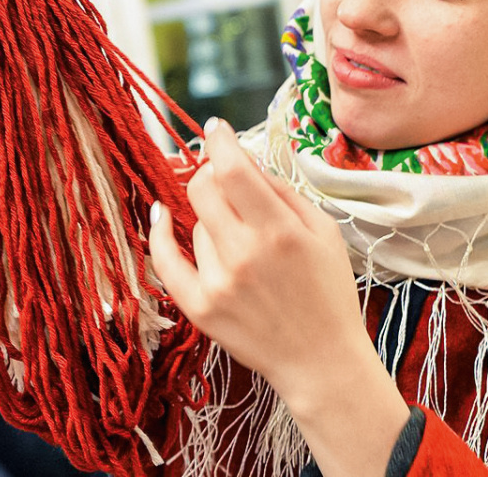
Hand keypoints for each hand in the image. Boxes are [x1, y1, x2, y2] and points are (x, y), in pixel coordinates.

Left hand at [149, 120, 409, 476]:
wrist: (320, 360)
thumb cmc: (327, 290)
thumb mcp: (323, 230)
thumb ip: (281, 190)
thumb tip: (242, 157)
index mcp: (280, 231)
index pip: (233, 168)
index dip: (219, 140)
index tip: (216, 127)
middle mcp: (244, 254)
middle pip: (203, 187)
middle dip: (211, 172)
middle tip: (225, 178)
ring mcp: (217, 283)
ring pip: (195, 223)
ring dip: (212, 220)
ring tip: (242, 244)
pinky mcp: (199, 308)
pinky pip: (165, 260)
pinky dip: (161, 234)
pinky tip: (161, 216)